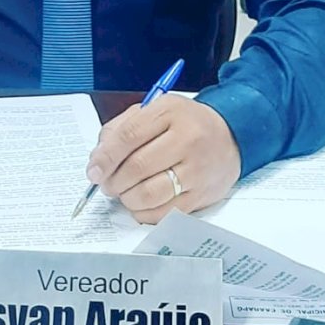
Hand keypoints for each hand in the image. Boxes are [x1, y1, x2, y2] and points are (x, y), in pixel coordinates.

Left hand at [85, 94, 240, 222]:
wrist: (231, 135)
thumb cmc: (185, 123)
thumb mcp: (155, 111)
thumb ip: (121, 129)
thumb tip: (98, 159)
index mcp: (170, 112)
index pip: (129, 135)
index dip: (106, 156)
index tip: (94, 170)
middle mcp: (186, 139)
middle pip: (137, 167)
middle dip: (114, 180)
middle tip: (107, 184)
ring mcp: (196, 169)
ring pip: (150, 193)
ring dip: (127, 198)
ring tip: (125, 193)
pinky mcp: (202, 194)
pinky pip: (164, 212)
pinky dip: (144, 213)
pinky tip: (141, 203)